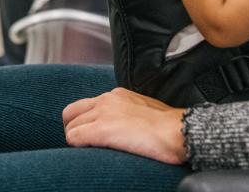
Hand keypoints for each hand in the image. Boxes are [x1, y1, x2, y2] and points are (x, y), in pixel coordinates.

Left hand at [63, 87, 187, 164]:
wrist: (177, 131)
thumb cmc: (167, 127)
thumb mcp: (143, 110)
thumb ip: (126, 112)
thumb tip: (120, 126)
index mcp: (116, 95)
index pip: (84, 106)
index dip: (83, 122)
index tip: (88, 135)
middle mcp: (106, 100)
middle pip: (71, 114)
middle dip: (74, 130)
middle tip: (84, 145)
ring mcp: (102, 113)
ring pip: (70, 127)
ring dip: (76, 140)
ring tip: (90, 151)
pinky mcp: (101, 130)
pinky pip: (74, 138)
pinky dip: (78, 147)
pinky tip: (92, 153)